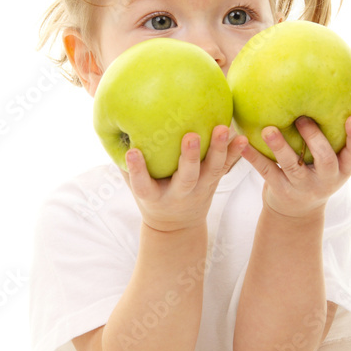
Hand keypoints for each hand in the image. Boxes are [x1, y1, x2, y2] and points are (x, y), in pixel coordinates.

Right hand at [119, 125, 247, 232]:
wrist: (176, 225)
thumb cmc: (150, 194)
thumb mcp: (132, 185)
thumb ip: (124, 161)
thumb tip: (107, 124)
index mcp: (154, 196)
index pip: (142, 184)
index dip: (136, 170)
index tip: (132, 153)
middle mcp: (179, 194)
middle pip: (186, 177)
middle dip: (190, 157)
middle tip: (191, 136)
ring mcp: (200, 189)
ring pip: (212, 172)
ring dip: (219, 150)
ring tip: (222, 129)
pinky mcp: (214, 183)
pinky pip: (227, 168)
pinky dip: (236, 154)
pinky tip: (243, 138)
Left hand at [238, 115, 350, 219]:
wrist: (297, 213)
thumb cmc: (316, 173)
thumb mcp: (330, 161)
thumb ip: (330, 135)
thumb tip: (324, 89)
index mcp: (342, 168)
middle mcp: (326, 179)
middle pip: (325, 159)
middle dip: (314, 139)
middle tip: (303, 118)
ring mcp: (303, 187)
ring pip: (292, 166)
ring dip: (280, 147)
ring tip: (269, 130)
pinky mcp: (281, 191)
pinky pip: (266, 171)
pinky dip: (254, 156)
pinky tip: (242, 143)